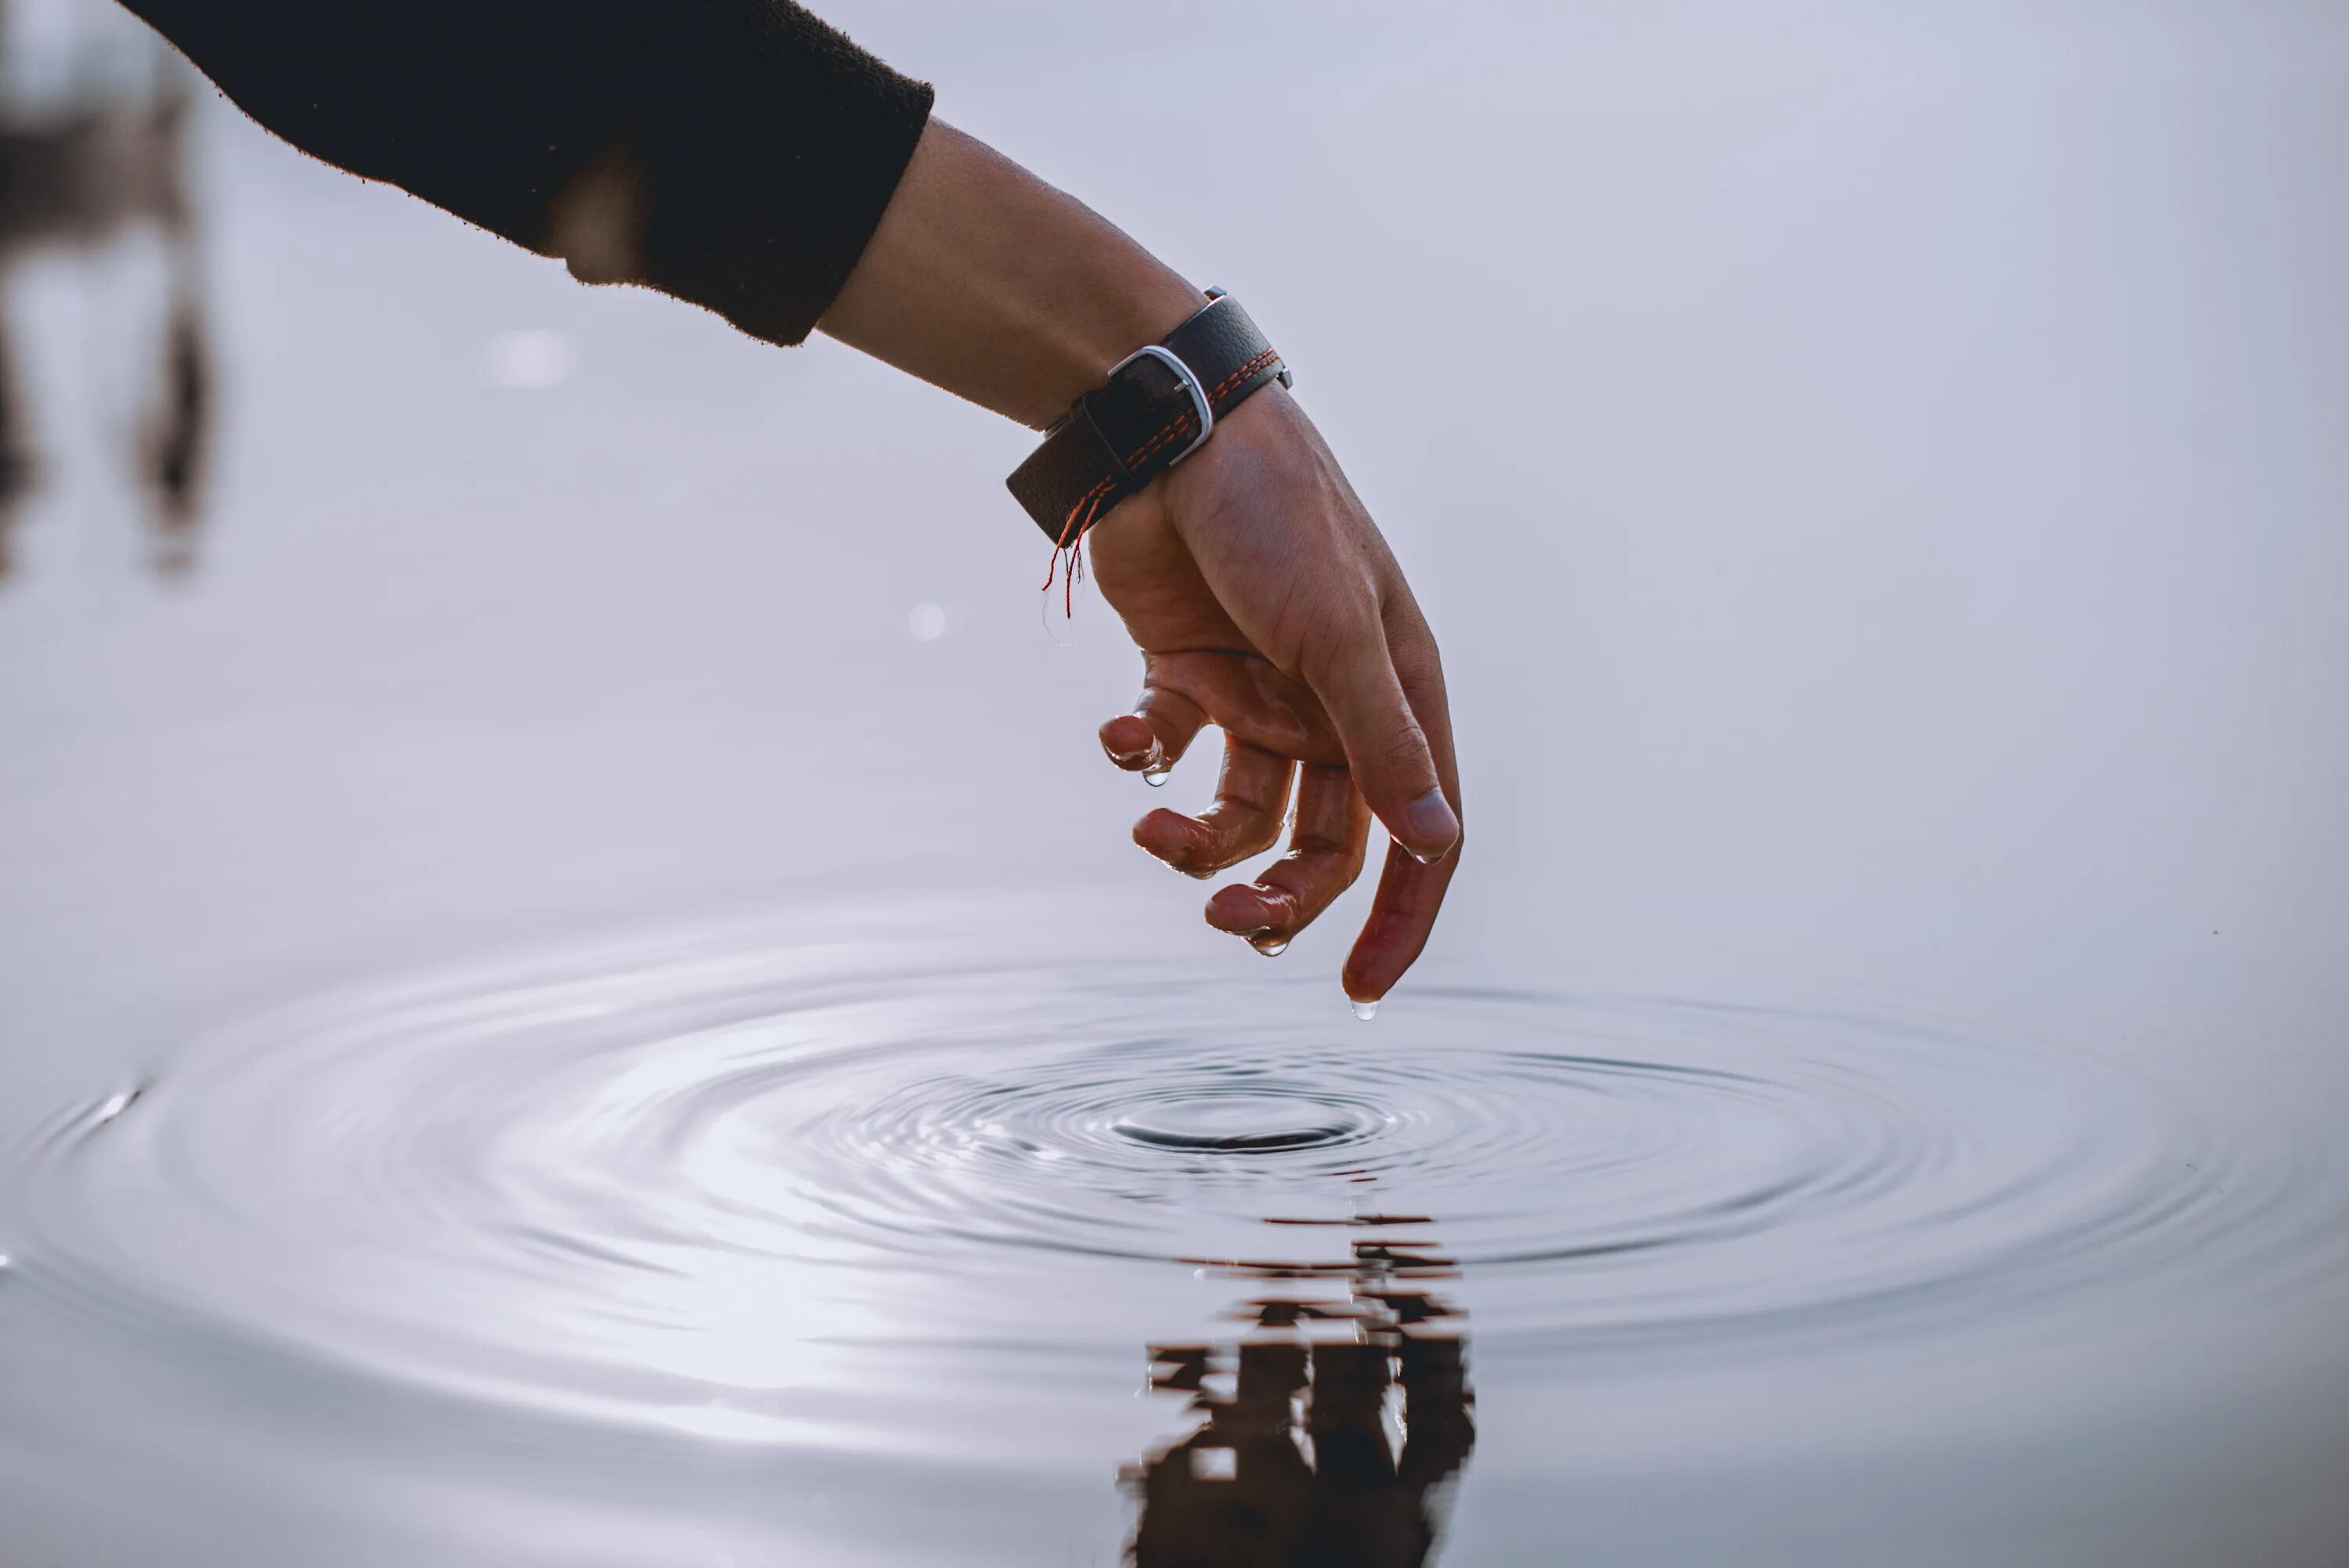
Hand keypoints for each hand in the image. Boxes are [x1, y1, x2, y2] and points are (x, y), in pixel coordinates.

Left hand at [1085, 385, 1461, 1004]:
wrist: (1173, 433)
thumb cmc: (1279, 517)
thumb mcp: (1338, 632)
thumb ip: (1380, 740)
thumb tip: (1435, 842)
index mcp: (1398, 696)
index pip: (1421, 836)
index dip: (1399, 919)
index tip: (1356, 991)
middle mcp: (1334, 706)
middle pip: (1324, 845)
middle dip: (1279, 897)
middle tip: (1227, 922)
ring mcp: (1259, 691)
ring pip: (1242, 814)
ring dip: (1197, 844)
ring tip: (1153, 830)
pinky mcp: (1185, 673)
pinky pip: (1167, 750)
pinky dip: (1138, 757)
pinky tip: (1118, 735)